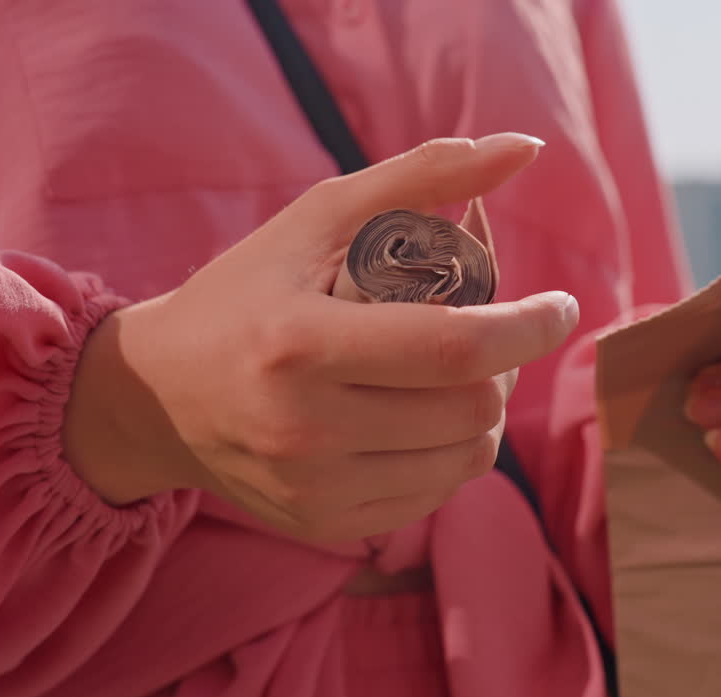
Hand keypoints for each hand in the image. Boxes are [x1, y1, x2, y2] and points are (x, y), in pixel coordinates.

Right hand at [63, 133, 578, 542]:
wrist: (159, 397)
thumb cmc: (245, 293)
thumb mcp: (317, 219)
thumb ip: (420, 178)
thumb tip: (522, 151)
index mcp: (300, 342)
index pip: (453, 348)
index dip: (528, 327)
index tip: (561, 305)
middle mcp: (304, 427)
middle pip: (470, 409)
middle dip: (503, 368)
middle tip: (491, 338)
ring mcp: (314, 486)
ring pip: (464, 461)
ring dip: (483, 414)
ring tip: (459, 379)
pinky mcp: (323, 523)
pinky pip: (432, 497)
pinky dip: (447, 457)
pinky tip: (422, 423)